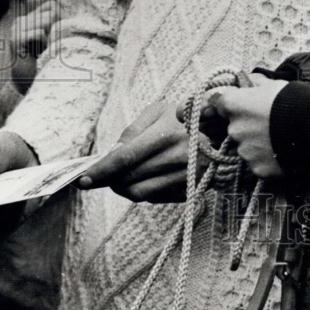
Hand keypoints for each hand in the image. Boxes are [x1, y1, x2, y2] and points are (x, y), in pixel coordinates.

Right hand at [10, 0, 60, 88]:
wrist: (29, 83)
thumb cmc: (46, 60)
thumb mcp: (54, 38)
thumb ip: (59, 22)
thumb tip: (71, 5)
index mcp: (29, 18)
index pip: (52, 4)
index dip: (61, 16)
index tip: (59, 34)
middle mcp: (21, 21)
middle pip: (52, 10)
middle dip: (57, 28)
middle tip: (49, 45)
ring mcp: (17, 29)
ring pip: (48, 20)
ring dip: (52, 37)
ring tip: (44, 50)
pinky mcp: (16, 39)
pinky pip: (40, 33)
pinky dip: (44, 44)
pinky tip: (38, 53)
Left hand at [78, 101, 205, 202]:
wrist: (225, 132)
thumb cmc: (186, 117)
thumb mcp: (160, 111)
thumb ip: (133, 129)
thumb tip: (112, 153)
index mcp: (167, 134)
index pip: (124, 158)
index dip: (101, 170)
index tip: (83, 179)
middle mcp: (177, 158)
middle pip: (128, 179)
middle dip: (109, 180)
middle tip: (101, 175)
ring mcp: (184, 178)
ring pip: (138, 193)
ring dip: (123, 187)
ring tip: (121, 177)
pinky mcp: (189, 191)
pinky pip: (154, 198)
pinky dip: (143, 190)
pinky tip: (146, 177)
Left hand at [189, 74, 286, 179]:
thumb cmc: (293, 100)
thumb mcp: (273, 84)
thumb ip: (255, 84)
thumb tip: (248, 81)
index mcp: (233, 105)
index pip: (218, 104)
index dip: (229, 104)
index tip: (239, 106)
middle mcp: (233, 129)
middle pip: (234, 127)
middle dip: (247, 125)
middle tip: (267, 123)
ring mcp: (244, 151)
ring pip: (246, 147)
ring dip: (256, 143)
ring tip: (277, 139)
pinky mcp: (256, 168)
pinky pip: (258, 162)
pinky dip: (266, 159)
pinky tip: (281, 152)